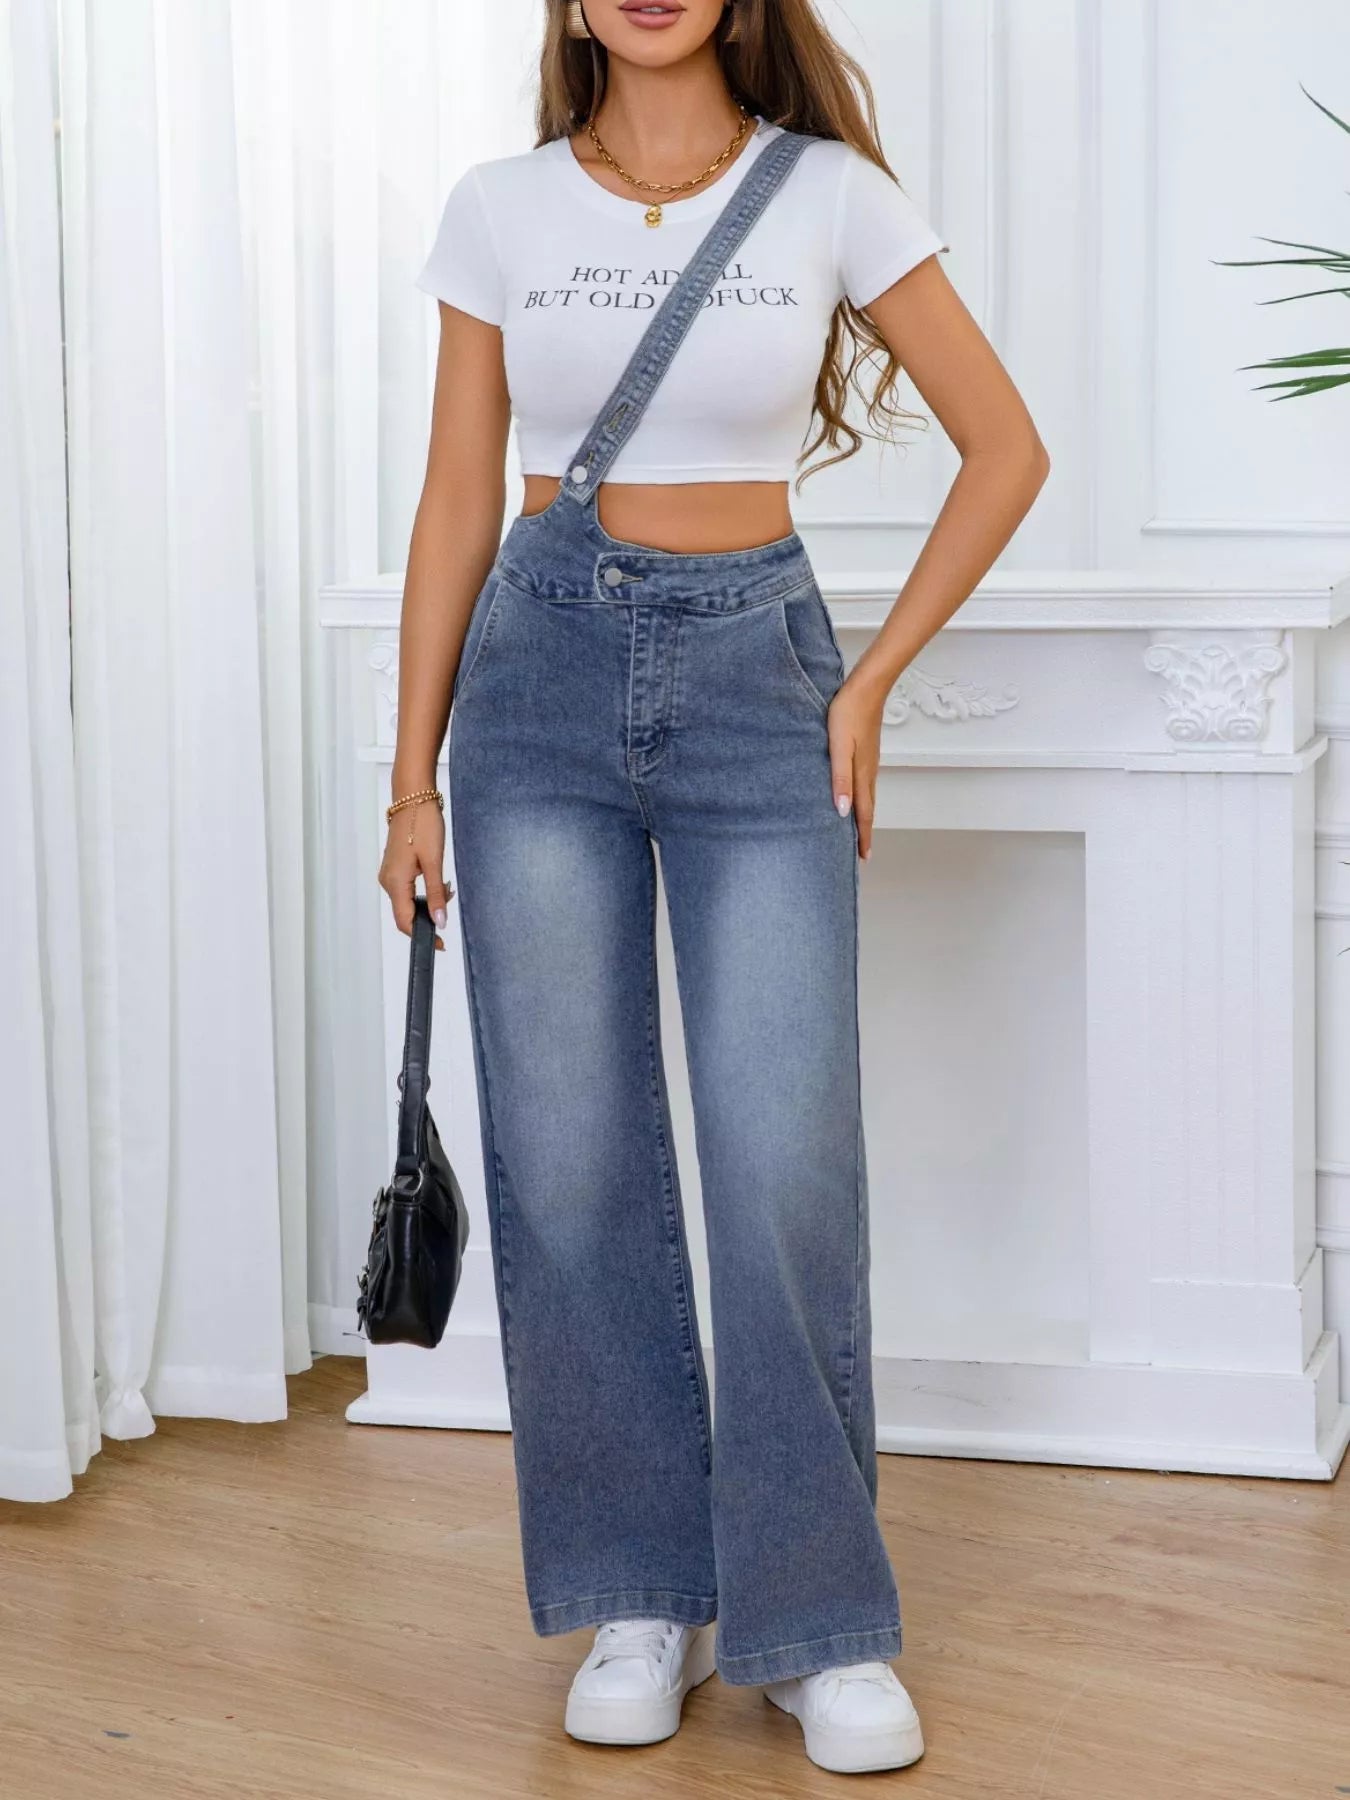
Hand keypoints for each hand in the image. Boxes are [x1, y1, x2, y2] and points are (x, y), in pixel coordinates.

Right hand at [378, 795, 451, 950]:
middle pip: (406, 913)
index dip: (422, 936)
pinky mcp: (395, 868)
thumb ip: (436, 894)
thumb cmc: (423, 824)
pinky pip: (407, 889)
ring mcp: (389, 874)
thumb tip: (440, 921)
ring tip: (446, 887)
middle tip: (449, 901)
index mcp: (395, 882)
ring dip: (428, 901)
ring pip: (408, 901)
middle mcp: (388, 881)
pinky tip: (437, 880)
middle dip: (429, 915)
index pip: (405, 922)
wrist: (413, 798)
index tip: (440, 944)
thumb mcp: (434, 862)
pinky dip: (424, 891)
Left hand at [827, 671, 887, 861]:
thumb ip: (840, 779)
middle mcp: (869, 771)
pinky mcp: (867, 750)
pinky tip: (855, 795)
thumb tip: (843, 812)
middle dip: (864, 832)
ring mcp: (870, 761)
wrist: (867, 687)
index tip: (863, 858)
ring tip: (858, 829)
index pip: (863, 813)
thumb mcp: (838, 747)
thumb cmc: (848, 713)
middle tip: (862, 853)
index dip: (862, 836)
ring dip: (864, 815)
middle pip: (868, 808)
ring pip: (868, 795)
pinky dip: (862, 797)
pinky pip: (866, 782)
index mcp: (862, 774)